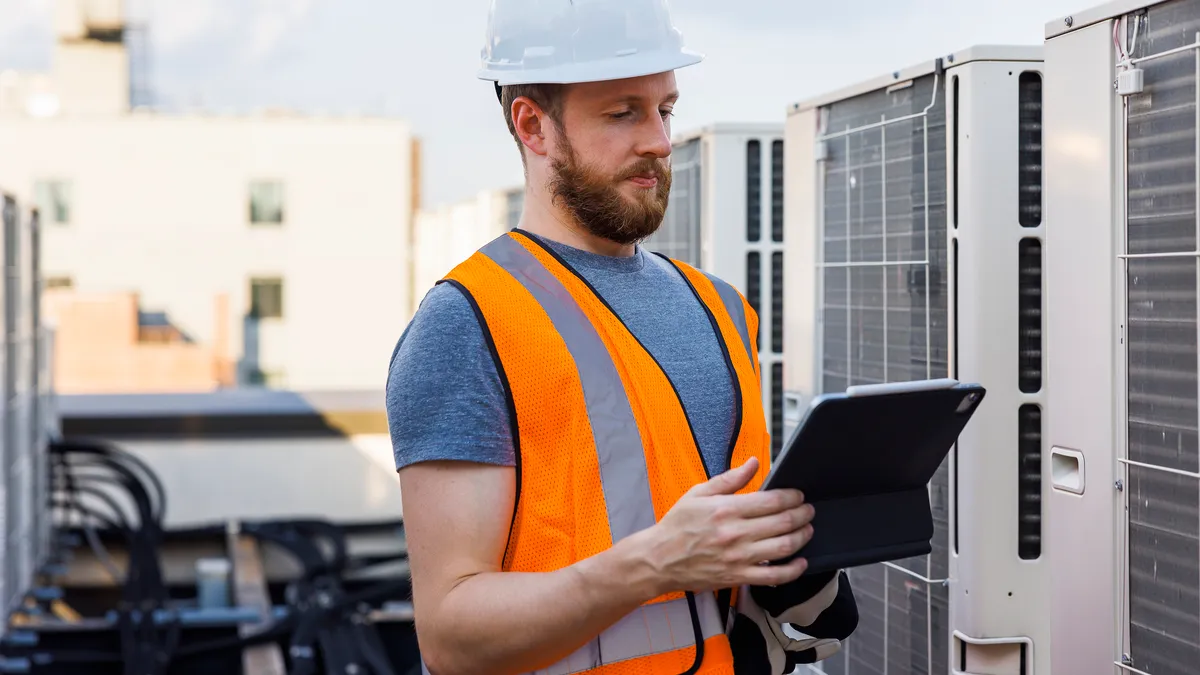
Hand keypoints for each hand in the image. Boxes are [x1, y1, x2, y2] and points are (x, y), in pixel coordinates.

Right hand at [635, 457, 814, 594]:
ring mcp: (739, 557)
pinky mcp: (738, 577)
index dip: (792, 496)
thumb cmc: (677, 525)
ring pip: (783, 547)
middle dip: (802, 514)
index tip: (799, 495)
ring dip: (802, 537)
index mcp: (726, 509)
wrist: (659, 559)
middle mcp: (736, 533)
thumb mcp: (698, 494)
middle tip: (808, 510)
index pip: (771, 500)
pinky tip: (800, 562)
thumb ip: (729, 479)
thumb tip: (753, 463)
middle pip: (783, 522)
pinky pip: (774, 576)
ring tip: (807, 529)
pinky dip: (792, 570)